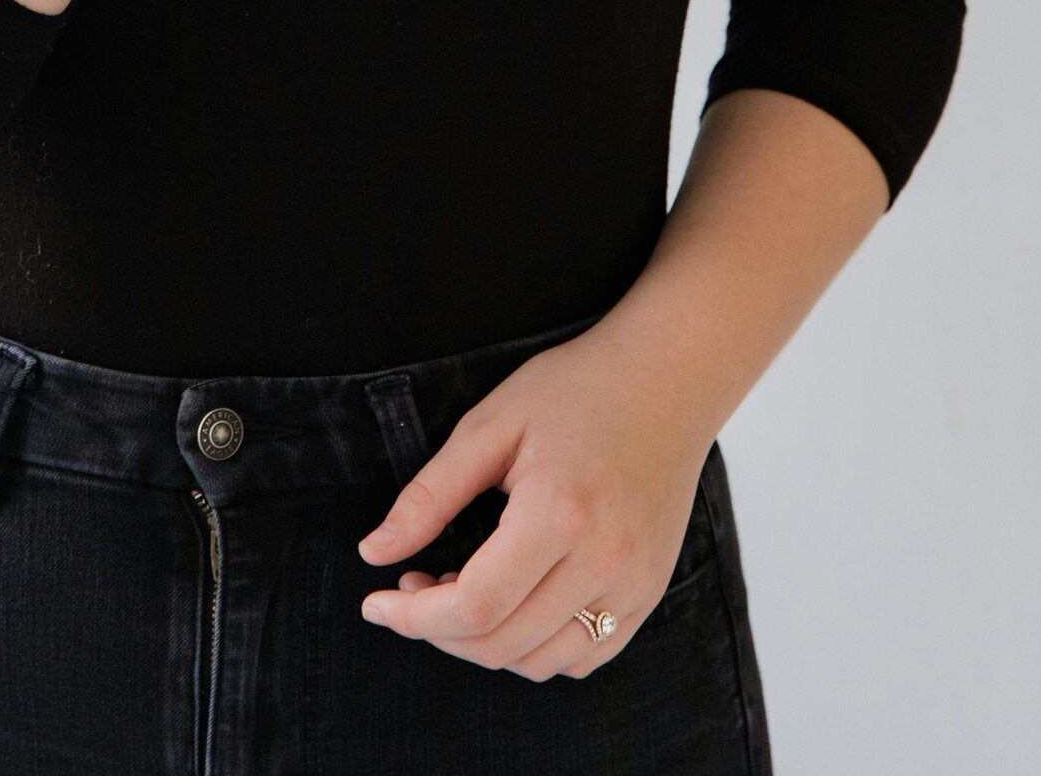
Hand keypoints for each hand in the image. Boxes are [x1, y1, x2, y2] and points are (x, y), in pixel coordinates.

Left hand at [356, 318, 711, 680]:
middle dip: (440, 631)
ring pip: (541, 662)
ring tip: (461, 591)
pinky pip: (584, 655)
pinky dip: (536, 648)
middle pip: (503, 644)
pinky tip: (514, 603)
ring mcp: (634, 584)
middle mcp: (604, 562)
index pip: (475, 606)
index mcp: (560, 514)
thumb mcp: (491, 424)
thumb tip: (374, 553)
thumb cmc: (575, 390)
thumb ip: (431, 494)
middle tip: (415, 586)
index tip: (376, 603)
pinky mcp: (649, 592)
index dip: (414, 618)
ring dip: (485, 645)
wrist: (665, 379)